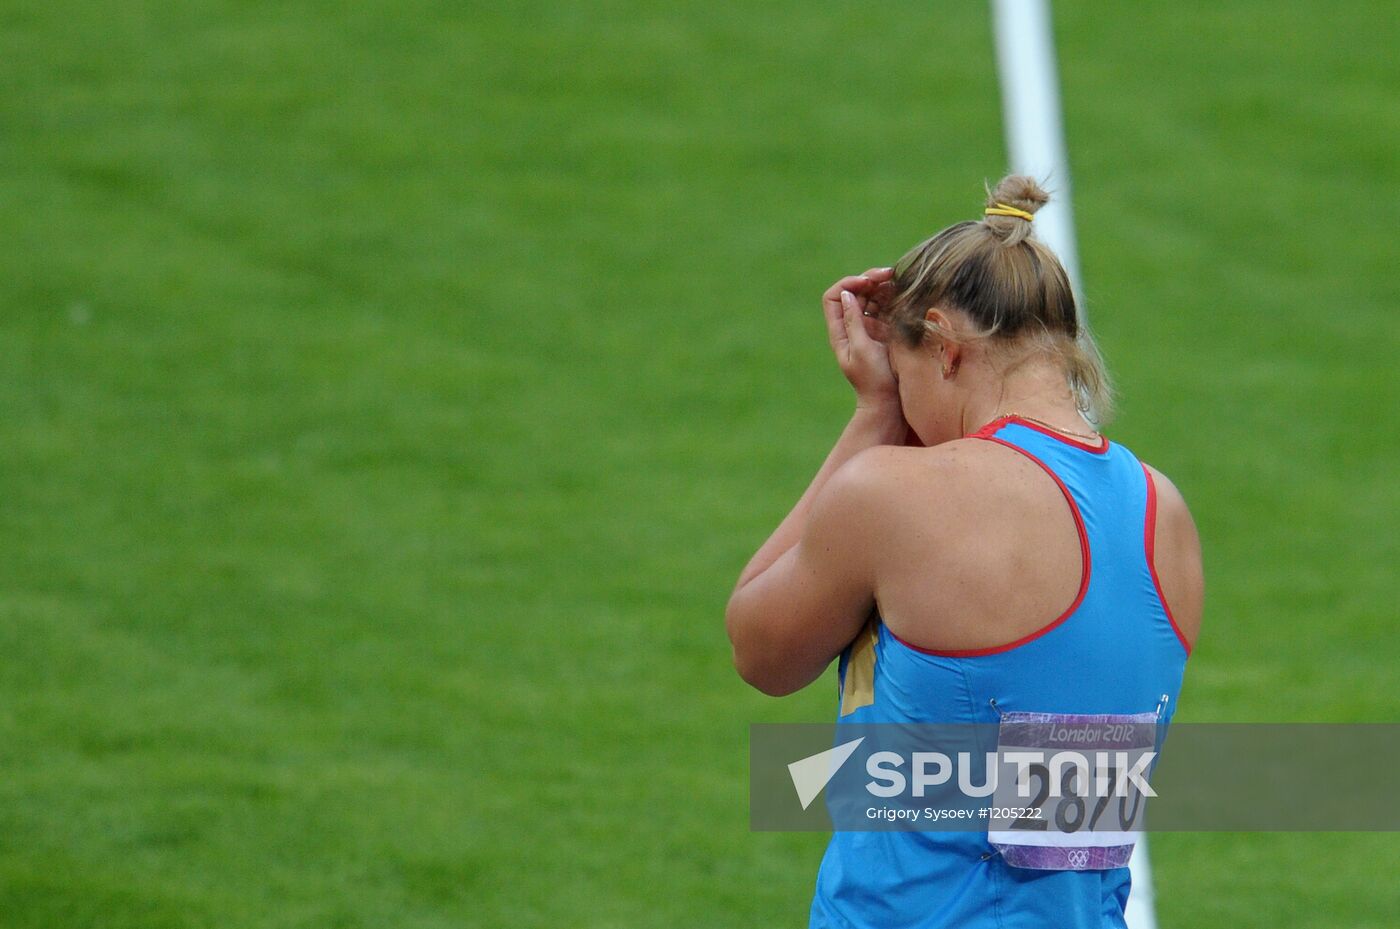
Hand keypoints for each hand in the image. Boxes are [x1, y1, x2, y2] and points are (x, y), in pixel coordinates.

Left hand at [822, 267, 899, 413]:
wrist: (889, 402)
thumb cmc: (873, 380)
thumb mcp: (862, 350)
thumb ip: (853, 322)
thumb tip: (848, 295)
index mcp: (840, 331)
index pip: (834, 297)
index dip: (848, 284)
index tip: (867, 282)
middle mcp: (853, 326)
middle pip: (855, 292)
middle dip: (869, 279)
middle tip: (889, 274)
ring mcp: (870, 327)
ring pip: (872, 297)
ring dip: (883, 285)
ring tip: (898, 280)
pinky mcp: (887, 331)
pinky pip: (887, 307)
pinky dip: (894, 296)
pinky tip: (904, 291)